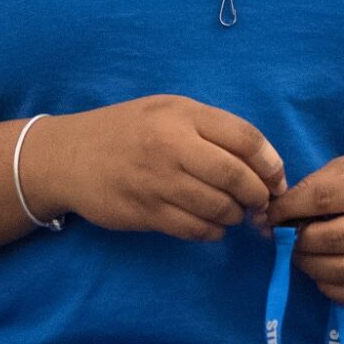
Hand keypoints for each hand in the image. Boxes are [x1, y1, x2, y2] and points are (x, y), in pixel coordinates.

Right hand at [21, 96, 285, 240]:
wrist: (67, 156)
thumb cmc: (126, 130)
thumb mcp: (167, 111)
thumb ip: (210, 129)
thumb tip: (261, 164)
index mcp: (182, 115)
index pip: (246, 138)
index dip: (271, 163)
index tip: (276, 179)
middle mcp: (171, 146)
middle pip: (237, 177)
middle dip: (258, 195)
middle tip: (259, 203)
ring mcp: (157, 182)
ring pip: (219, 208)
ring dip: (235, 216)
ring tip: (231, 213)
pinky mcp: (145, 213)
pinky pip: (194, 230)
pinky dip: (211, 232)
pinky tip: (209, 225)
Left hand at [266, 148, 343, 303]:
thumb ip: (323, 181)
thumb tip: (280, 207)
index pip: (326, 198)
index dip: (291, 207)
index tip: (271, 213)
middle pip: (334, 239)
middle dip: (299, 241)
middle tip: (285, 238)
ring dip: (310, 267)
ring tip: (300, 256)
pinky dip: (332, 288)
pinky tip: (322, 274)